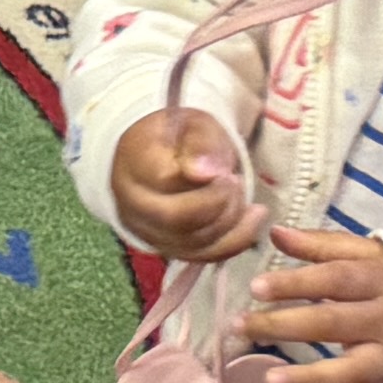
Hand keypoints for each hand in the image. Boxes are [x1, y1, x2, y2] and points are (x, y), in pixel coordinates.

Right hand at [107, 106, 255, 261]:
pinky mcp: (165, 247)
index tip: (226, 170)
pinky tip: (251, 219)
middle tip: (237, 183)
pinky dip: (233, 242)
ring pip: (191, 242)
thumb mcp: (195, 125)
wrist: (163, 154)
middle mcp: (130, 203)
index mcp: (133, 164)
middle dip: (218, 205)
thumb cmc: (180, 136)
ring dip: (230, 221)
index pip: (165, 182)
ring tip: (242, 195)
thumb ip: (201, 144)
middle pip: (174, 220)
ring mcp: (146, 230)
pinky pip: (201, 256)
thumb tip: (206, 174)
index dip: (204, 180)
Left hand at [237, 222, 382, 382]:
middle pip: (333, 323)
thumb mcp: (369, 254)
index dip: (297, 282)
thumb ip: (322, 245)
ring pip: (352, 369)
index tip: (256, 286)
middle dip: (285, 326)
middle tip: (241, 327)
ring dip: (313, 377)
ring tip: (271, 381)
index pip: (334, 279)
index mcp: (378, 281)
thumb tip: (275, 232)